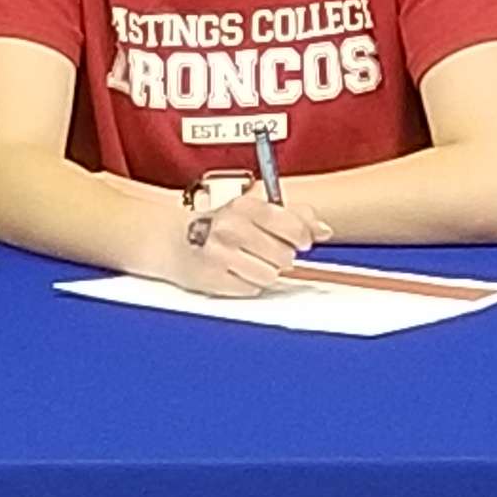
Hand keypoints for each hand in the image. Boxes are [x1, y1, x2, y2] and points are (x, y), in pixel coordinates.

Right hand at [169, 189, 326, 298]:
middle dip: (281, 257)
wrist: (172, 239)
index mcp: (244, 206)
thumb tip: (324, 230)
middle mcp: (230, 228)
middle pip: (284, 256)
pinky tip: (234, 271)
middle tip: (265, 251)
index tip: (301, 242)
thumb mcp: (254, 210)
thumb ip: (294, 216)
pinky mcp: (211, 278)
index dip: (302, 237)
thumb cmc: (218, 224)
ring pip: (269, 276)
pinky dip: (247, 284)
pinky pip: (250, 289)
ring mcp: (219, 255)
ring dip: (264, 273)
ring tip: (248, 262)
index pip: (291, 226)